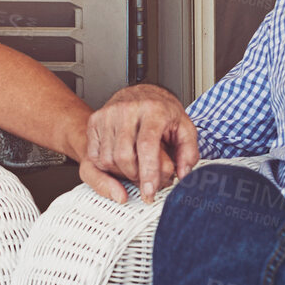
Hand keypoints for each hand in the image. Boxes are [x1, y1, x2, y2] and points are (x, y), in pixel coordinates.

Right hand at [79, 84, 201, 203]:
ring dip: (121, 172)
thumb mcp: (184, 127)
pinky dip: (107, 165)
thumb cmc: (161, 112)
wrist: (140, 93)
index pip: (146, 145)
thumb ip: (189, 152)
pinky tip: (120, 159)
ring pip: (108, 159)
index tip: (149, 191)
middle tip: (145, 178)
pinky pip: (95, 156)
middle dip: (135, 176)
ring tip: (135, 166)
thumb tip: (184, 174)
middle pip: (124, 156)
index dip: (148, 172)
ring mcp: (108, 114)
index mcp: (153, 110)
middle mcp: (127, 109)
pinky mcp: (95, 120)